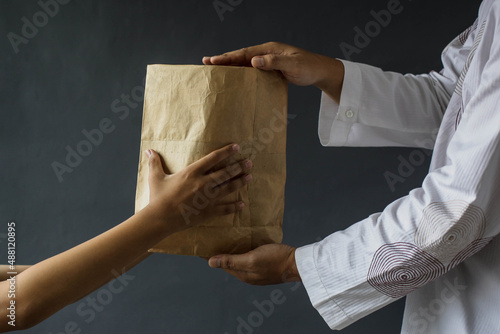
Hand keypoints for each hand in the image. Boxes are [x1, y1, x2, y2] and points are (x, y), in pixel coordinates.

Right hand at [146, 144, 251, 231]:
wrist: (160, 218)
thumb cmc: (157, 197)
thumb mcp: (155, 177)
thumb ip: (154, 162)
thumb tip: (149, 150)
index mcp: (191, 172)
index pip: (213, 158)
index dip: (226, 152)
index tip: (236, 147)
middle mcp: (202, 184)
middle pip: (225, 173)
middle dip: (239, 167)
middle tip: (249, 163)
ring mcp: (207, 198)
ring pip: (228, 188)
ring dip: (240, 182)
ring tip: (250, 177)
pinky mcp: (208, 212)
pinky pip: (225, 208)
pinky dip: (234, 207)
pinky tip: (242, 204)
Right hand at [202, 41, 343, 101]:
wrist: (320, 71)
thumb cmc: (308, 67)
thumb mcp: (292, 64)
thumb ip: (273, 61)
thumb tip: (253, 61)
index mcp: (269, 49)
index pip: (244, 53)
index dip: (228, 58)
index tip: (213, 61)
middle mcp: (266, 53)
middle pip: (241, 56)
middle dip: (224, 60)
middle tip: (206, 62)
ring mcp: (268, 60)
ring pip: (245, 63)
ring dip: (231, 66)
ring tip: (216, 70)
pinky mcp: (271, 69)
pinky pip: (253, 71)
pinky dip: (242, 73)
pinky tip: (235, 79)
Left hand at [208, 243, 300, 284]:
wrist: (298, 263)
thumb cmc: (276, 260)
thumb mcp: (252, 259)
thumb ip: (232, 261)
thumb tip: (210, 262)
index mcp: (242, 274)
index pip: (221, 264)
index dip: (211, 255)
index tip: (202, 244)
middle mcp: (247, 274)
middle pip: (229, 261)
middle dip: (220, 252)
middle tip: (212, 237)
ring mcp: (256, 270)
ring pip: (238, 258)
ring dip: (231, 249)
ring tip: (224, 236)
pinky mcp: (264, 264)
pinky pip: (248, 256)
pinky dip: (242, 249)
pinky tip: (243, 240)